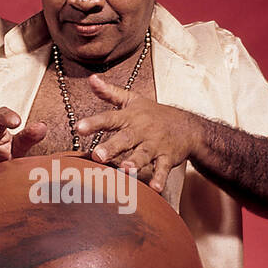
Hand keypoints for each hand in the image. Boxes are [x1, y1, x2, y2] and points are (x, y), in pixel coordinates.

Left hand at [77, 77, 197, 193]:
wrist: (188, 127)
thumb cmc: (154, 114)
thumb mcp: (132, 100)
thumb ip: (110, 92)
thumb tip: (91, 79)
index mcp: (130, 117)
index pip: (109, 119)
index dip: (94, 123)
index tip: (79, 128)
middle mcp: (142, 130)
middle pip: (125, 139)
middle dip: (112, 147)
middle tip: (97, 155)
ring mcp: (155, 145)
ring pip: (143, 154)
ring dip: (135, 162)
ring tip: (125, 169)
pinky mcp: (167, 158)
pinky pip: (163, 169)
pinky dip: (160, 178)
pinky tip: (155, 188)